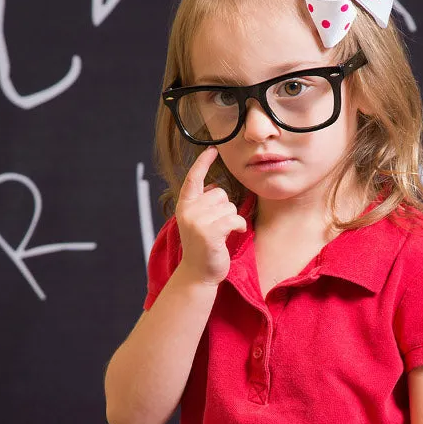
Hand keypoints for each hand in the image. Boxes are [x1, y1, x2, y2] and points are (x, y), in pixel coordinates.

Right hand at [174, 146, 246, 286]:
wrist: (198, 274)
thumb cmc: (202, 248)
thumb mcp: (197, 222)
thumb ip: (202, 203)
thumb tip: (213, 185)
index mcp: (184, 205)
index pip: (193, 178)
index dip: (203, 162)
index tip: (212, 149)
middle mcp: (188, 210)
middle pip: (219, 193)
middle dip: (225, 207)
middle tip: (217, 227)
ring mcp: (198, 221)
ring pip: (229, 206)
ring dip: (231, 219)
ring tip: (221, 234)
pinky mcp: (210, 232)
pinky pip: (234, 218)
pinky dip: (238, 225)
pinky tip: (234, 234)